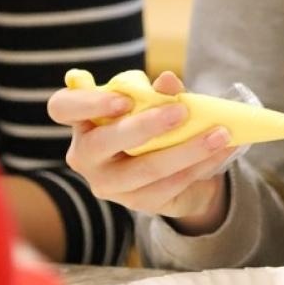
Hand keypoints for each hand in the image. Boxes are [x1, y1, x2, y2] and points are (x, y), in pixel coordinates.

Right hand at [46, 71, 235, 232]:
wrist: (172, 171)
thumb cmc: (153, 126)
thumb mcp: (156, 104)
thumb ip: (160, 92)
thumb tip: (168, 82)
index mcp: (82, 121)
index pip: (62, 107)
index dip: (88, 102)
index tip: (123, 99)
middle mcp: (86, 155)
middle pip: (101, 143)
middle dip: (143, 127)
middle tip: (181, 111)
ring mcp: (108, 183)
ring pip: (143, 169)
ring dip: (186, 150)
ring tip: (219, 133)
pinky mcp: (136, 203)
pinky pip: (168, 186)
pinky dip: (199, 166)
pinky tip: (221, 152)